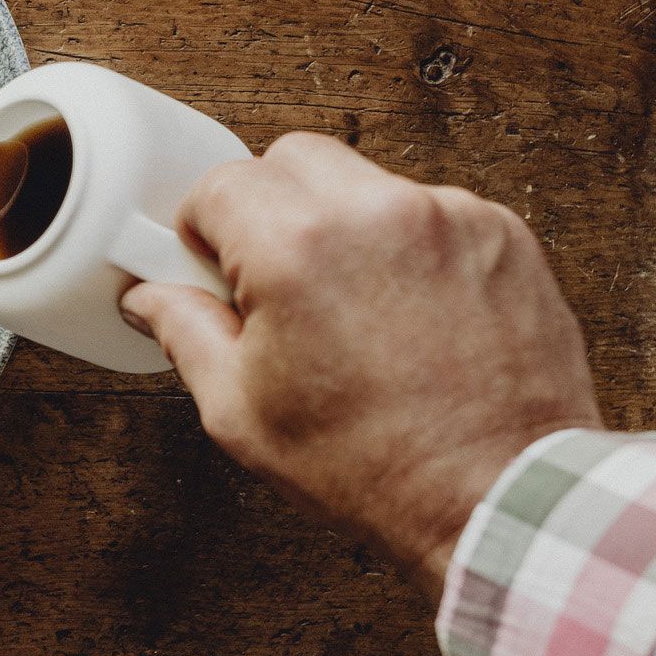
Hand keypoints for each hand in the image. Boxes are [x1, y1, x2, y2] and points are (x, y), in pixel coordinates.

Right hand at [121, 134, 602, 598]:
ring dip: (343, 225)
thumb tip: (153, 298)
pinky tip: (408, 312)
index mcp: (298, 249)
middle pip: (290, 159)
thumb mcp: (241, 412)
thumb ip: (186, 333)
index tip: (214, 268)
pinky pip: (430, 211)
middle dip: (269, 209)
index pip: (220, 183)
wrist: (499, 496)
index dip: (203, 230)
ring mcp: (449, 217)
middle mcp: (377, 214)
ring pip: (364, 182)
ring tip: (351, 306)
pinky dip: (409, 246)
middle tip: (275, 280)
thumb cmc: (376, 467)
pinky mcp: (502, 234)